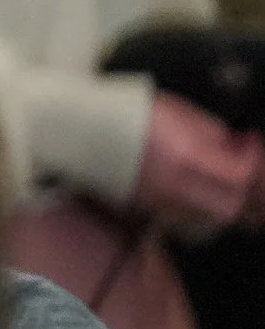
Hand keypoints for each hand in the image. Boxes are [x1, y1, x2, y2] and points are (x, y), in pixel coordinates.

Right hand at [130, 93, 263, 234]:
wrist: (81, 127)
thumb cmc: (126, 112)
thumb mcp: (177, 110)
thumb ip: (211, 130)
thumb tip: (233, 146)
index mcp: (187, 156)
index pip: (240, 175)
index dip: (254, 161)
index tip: (250, 145)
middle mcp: (177, 185)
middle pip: (231, 207)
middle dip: (245, 191)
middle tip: (244, 171)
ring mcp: (161, 200)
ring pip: (211, 218)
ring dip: (226, 203)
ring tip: (226, 183)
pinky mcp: (148, 207)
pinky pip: (188, 218)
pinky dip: (202, 209)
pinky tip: (200, 192)